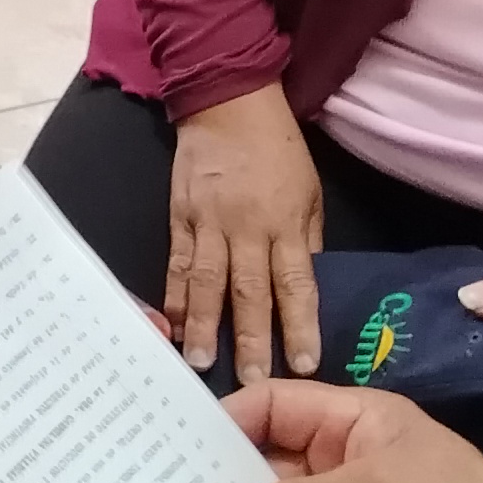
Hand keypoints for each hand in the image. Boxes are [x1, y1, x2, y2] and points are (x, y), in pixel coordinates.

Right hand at [165, 84, 323, 379]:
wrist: (227, 101)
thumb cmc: (278, 149)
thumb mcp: (309, 192)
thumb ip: (305, 241)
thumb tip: (303, 289)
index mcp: (285, 223)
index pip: (295, 283)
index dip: (300, 325)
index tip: (305, 363)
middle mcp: (246, 227)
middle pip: (249, 291)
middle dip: (251, 339)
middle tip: (250, 381)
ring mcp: (208, 222)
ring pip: (207, 281)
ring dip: (204, 325)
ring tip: (200, 362)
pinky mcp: (179, 215)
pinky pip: (177, 261)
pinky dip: (175, 294)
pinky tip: (172, 323)